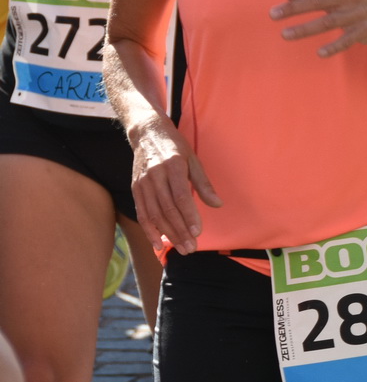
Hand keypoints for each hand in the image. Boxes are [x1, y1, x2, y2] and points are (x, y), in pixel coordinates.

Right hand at [129, 114, 221, 255]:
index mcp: (172, 166)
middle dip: (179, 231)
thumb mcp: (193, 160)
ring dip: (167, 234)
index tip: (198, 232)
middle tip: (191, 248)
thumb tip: (218, 204)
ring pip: (154, 214)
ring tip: (180, 248)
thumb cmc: (176, 147)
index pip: (180, 196)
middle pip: (167, 209)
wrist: (147, 133)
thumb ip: (203, 184)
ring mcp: (142, 183)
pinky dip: (149, 230)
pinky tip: (158, 243)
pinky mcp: (135, 189)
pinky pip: (142, 213)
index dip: (189, 216)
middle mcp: (155, 176)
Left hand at [269, 0, 366, 56]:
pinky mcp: (364, 30)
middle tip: (272, 14)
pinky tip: (319, 53)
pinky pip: (347, 40)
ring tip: (284, 34)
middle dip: (295, 7)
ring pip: (329, 22)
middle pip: (319, 0)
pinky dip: (334, 47)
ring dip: (305, 28)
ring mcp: (357, 13)